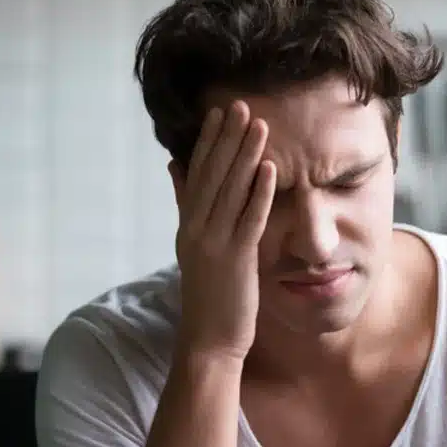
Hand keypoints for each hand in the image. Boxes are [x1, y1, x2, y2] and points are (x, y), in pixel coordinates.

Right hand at [171, 100, 276, 361]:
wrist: (207, 341)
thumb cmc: (208, 295)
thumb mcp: (193, 245)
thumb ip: (186, 204)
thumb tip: (175, 166)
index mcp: (187, 224)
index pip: (197, 174)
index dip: (209, 141)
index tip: (220, 112)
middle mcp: (196, 230)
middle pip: (212, 176)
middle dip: (227, 139)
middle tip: (240, 105)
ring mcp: (213, 245)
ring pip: (230, 192)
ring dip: (246, 157)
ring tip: (259, 126)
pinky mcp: (235, 261)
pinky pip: (248, 221)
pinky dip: (258, 194)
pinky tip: (270, 170)